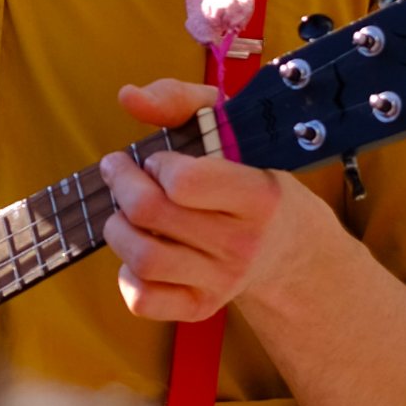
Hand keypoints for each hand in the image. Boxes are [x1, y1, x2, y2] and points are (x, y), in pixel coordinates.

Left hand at [100, 82, 298, 321]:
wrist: (288, 248)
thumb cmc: (250, 175)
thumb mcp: (229, 124)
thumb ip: (179, 99)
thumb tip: (129, 97)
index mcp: (257, 196)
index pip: (184, 182)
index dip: (158, 164)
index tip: (160, 159)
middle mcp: (241, 244)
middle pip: (151, 214)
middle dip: (122, 182)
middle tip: (120, 169)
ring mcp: (221, 281)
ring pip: (142, 258)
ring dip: (117, 227)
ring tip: (124, 211)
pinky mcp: (199, 308)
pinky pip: (144, 300)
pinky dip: (126, 275)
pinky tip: (138, 251)